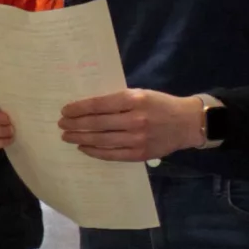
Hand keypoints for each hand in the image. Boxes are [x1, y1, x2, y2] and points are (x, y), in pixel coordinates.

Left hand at [60, 89, 209, 161]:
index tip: (65, 110)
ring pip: (102, 140)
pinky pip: (112, 154)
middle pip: (97, 123)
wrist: (187, 123)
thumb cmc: (160, 104)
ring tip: (67, 136)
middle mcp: (135, 119)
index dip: (79, 108)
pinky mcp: (139, 154)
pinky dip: (95, 151)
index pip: (99, 104)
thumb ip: (117, 100)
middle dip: (75, 124)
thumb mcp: (140, 93)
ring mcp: (137, 139)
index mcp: (134, 100)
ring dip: (81, 138)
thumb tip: (88, 107)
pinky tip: (84, 147)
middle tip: (62, 124)